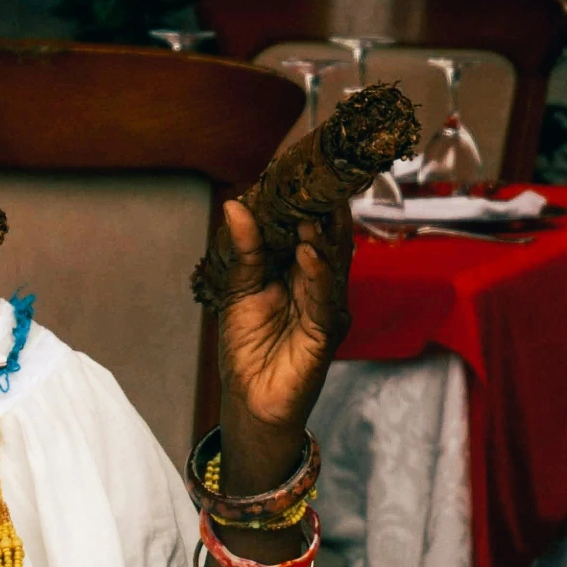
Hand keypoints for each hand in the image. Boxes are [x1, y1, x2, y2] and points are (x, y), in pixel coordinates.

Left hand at [210, 200, 352, 487]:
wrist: (251, 401)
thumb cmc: (248, 347)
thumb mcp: (239, 289)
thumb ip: (244, 248)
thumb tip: (235, 204)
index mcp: (300, 271)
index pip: (310, 227)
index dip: (308, 199)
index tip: (303, 166)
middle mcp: (319, 285)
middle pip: (329, 240)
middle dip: (324, 210)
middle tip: (319, 177)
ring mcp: (325, 308)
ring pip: (332, 265)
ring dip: (321, 238)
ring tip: (310, 213)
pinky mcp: (324, 333)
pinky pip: (324, 299)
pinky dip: (317, 275)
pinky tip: (308, 254)